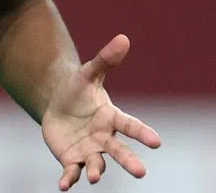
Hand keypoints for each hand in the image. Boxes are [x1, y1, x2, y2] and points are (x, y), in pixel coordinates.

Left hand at [42, 34, 160, 189]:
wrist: (58, 105)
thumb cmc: (78, 90)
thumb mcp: (88, 73)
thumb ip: (106, 59)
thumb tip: (123, 38)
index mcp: (112, 117)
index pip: (131, 125)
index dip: (143, 133)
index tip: (157, 141)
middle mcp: (104, 138)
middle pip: (119, 151)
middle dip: (129, 161)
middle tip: (141, 173)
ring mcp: (89, 151)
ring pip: (97, 164)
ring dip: (96, 171)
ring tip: (95, 178)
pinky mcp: (72, 159)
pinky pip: (72, 171)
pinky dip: (69, 179)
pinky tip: (64, 186)